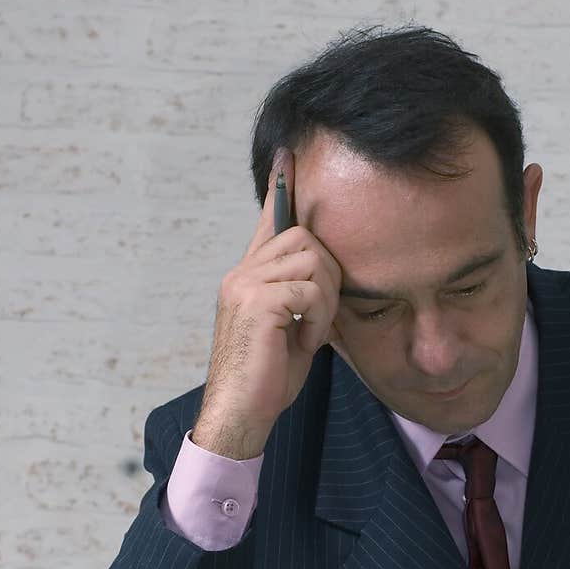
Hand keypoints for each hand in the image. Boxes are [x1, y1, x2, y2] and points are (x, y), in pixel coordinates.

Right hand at [193, 148, 343, 457]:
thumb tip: (325, 273)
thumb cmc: (266, 379)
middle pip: (305, 237)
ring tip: (310, 331)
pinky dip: (319, 319)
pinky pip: (310, 290)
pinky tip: (304, 341)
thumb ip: (299, 296)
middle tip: (320, 316)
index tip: (288, 154)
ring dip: (326, 300)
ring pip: (313, 261)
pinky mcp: (257, 303)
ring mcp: (245, 285)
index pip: (269, 220)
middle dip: (329, 275)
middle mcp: (241, 273)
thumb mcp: (289, 329)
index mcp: (247, 276)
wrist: (240, 414)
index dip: (281, 187)